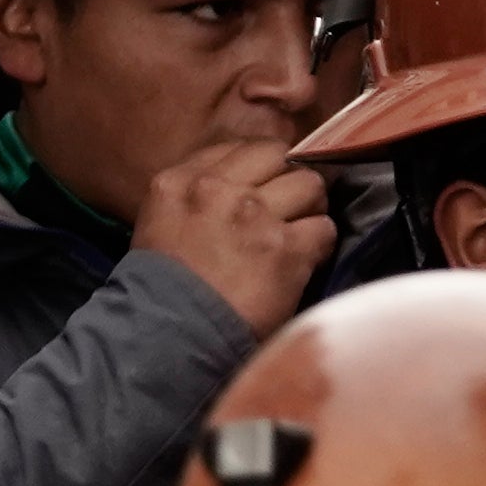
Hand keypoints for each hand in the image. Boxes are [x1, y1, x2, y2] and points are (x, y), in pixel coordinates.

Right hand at [131, 139, 332, 337]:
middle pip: (277, 156)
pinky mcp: (285, 248)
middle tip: (287, 208)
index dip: (260, 167)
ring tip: (296, 235)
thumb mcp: (162, 225)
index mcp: (178, 182)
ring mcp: (253, 216)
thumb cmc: (161, 290)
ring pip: (309, 185)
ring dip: (309, 209)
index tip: (263, 188)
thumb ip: (199, 196)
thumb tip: (247, 181)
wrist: (169, 337)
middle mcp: (216, 190)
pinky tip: (302, 261)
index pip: (239, 148)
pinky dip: (319, 245)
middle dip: (287, 180)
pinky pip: (324, 228)